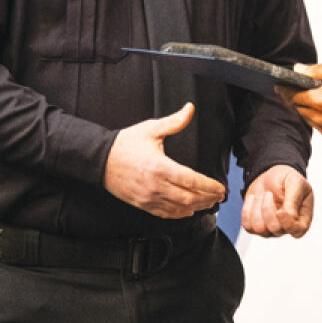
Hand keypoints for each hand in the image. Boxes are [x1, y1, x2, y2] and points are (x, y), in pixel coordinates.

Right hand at [103, 103, 226, 217]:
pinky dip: (180, 214)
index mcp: (160, 167)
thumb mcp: (150, 129)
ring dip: (197, 207)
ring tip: (209, 203)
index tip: (221, 187)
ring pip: (179, 209)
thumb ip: (174, 121)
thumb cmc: (125, 144)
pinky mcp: (142, 204)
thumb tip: (190, 108)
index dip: (209, 186)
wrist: (100, 160)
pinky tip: (189, 211)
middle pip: (189, 198)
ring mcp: (148, 197)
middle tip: (220, 196)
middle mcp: (155, 186)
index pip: (191, 180)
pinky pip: (165, 214)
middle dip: (208, 198)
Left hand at [241, 164, 313, 237]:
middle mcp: (286, 226)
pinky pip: (248, 226)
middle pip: (275, 229)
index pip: (297, 231)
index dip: (288, 224)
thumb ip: (294, 199)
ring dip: (257, 208)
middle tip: (268, 194)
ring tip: (262, 195)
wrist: (272, 173)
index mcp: (302, 217)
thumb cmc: (287, 179)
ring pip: (259, 229)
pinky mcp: (256, 226)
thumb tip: (290, 216)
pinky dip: (247, 210)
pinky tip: (253, 199)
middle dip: (268, 209)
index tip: (280, 211)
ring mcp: (271, 228)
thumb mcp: (295, 182)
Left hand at [279, 64, 321, 140]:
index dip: (285, 89)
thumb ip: (317, 71)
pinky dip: (320, 117)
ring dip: (309, 107)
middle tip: (298, 87)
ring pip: (309, 118)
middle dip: (297, 98)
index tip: (279, 85)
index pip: (292, 96)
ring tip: (318, 96)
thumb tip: (298, 70)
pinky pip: (321, 126)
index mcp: (321, 101)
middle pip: (299, 107)